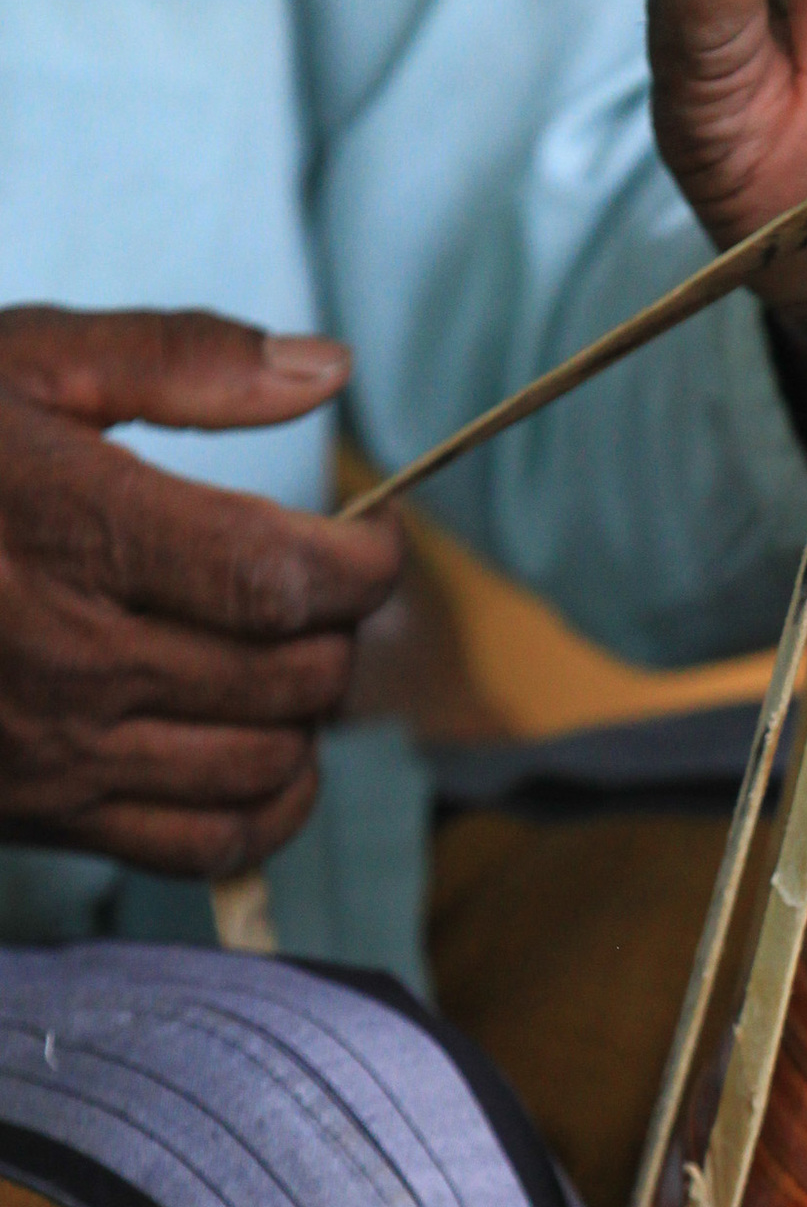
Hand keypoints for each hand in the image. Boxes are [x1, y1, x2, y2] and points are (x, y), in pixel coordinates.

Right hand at [0, 308, 400, 876]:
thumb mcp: (24, 363)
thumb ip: (181, 359)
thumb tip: (329, 370)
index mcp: (69, 529)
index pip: (278, 577)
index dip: (361, 562)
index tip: (371, 535)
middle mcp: (66, 652)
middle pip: (289, 674)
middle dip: (340, 628)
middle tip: (324, 589)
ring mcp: (54, 744)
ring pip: (265, 763)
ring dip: (308, 713)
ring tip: (285, 656)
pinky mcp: (40, 811)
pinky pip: (206, 847)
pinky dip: (267, 807)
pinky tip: (262, 749)